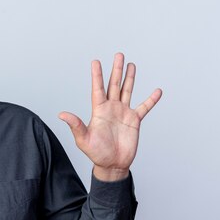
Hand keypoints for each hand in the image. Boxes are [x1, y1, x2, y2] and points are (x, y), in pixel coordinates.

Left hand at [59, 52, 161, 180]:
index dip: (97, 75)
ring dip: (130, 78)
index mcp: (98, 111)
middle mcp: (111, 108)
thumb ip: (75, 125)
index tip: (95, 61)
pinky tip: (157, 91)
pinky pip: (144, 107)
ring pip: (127, 91)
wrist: (112, 164)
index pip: (97, 89)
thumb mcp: (83, 139)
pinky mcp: (134, 120)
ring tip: (131, 64)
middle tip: (119, 55)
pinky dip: (151, 100)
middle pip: (114, 85)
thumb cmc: (96, 153)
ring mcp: (123, 113)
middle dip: (116, 70)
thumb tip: (62, 114)